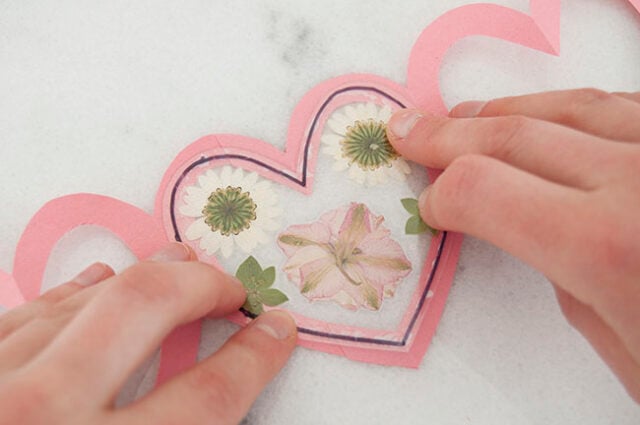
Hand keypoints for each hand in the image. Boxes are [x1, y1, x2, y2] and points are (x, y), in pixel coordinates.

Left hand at [0, 242, 296, 423]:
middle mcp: (37, 419)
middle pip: (144, 309)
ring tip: (178, 264)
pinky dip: (68, 295)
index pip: (207, 398)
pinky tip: (93, 284)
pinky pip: (21, 315)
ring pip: (78, 300)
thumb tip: (206, 400)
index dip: (254, 357)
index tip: (276, 330)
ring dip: (139, 277)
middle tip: (230, 287)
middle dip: (203, 286)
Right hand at [387, 89, 639, 401]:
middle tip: (410, 130)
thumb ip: (569, 281)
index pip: (483, 190)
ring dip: (505, 112)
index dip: (444, 195)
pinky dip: (570, 109)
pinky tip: (545, 118)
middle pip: (514, 134)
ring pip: (570, 107)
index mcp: (610, 248)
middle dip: (449, 135)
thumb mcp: (626, 353)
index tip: (432, 207)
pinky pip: (626, 107)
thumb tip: (535, 234)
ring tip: (466, 118)